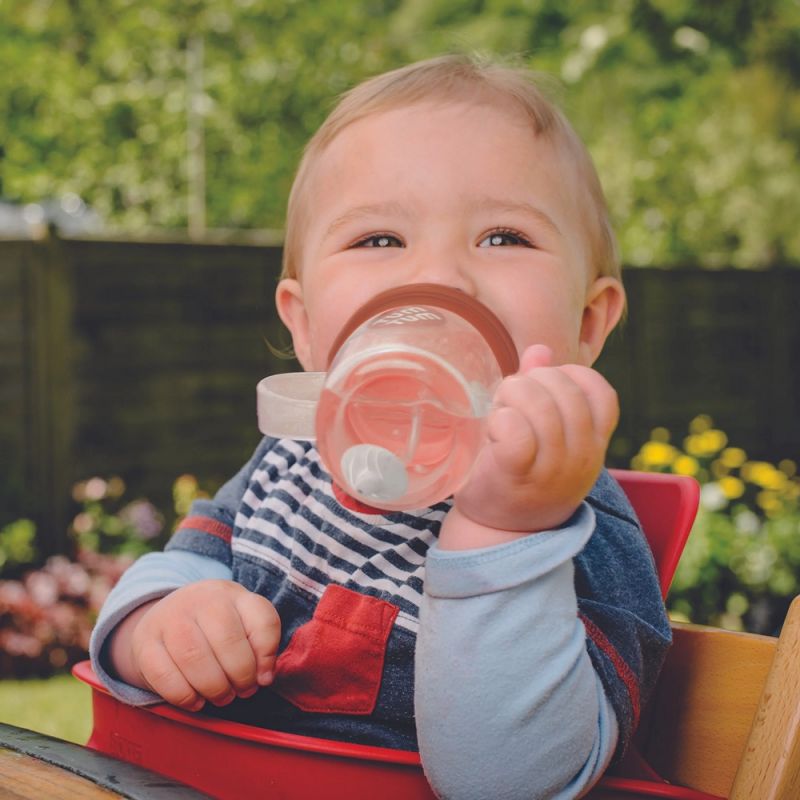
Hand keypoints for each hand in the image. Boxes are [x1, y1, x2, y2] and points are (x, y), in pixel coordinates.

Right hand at [112, 580, 280, 711]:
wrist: (168, 614)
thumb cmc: (216, 625)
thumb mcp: (244, 622)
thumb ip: (262, 644)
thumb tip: (265, 677)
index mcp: (232, 593)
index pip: (262, 620)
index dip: (267, 656)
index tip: (264, 677)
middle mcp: (201, 599)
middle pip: (228, 641)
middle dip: (241, 676)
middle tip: (242, 691)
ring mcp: (170, 617)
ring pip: (195, 658)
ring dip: (214, 687)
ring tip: (222, 697)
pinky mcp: (145, 641)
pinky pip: (164, 675)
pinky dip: (184, 696)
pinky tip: (196, 701)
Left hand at [445, 344, 618, 544]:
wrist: (500, 531)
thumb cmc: (522, 473)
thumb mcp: (544, 433)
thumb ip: (544, 388)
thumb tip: (540, 350)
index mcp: (594, 442)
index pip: (600, 391)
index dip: (568, 376)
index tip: (542, 390)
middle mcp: (582, 456)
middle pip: (563, 389)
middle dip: (529, 382)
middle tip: (508, 402)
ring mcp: (552, 468)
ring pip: (537, 404)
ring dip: (508, 398)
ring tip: (498, 414)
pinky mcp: (516, 474)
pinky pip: (515, 430)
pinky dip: (500, 419)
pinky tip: (492, 430)